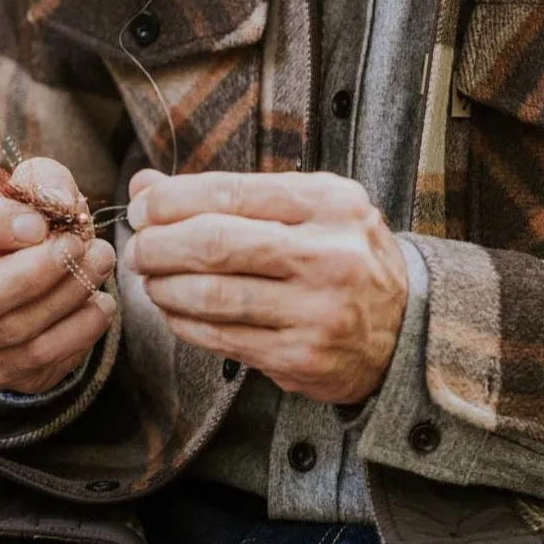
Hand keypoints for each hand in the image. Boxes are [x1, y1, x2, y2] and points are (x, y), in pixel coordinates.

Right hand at [0, 158, 116, 394]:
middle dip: (34, 273)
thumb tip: (62, 202)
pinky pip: (38, 361)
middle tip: (77, 246)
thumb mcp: (19, 192)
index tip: (39, 221)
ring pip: (12, 332)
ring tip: (100, 261)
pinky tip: (99, 303)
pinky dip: (79, 330)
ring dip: (68, 295)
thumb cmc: (10, 225)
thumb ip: (42, 179)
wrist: (2, 277)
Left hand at [125, 170, 407, 404]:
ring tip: (150, 280)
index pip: (229, 192)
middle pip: (215, 243)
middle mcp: (328, 253)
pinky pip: (221, 337)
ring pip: (212, 295)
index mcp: (329, 202)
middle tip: (138, 248)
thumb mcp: (304, 208)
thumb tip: (145, 186)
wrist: (406, 327)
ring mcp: (317, 310)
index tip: (142, 208)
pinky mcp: (301, 357)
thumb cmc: (341, 255)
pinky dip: (184, 323)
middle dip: (158, 245)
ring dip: (164, 287)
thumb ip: (227, 194)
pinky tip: (174, 311)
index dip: (171, 201)